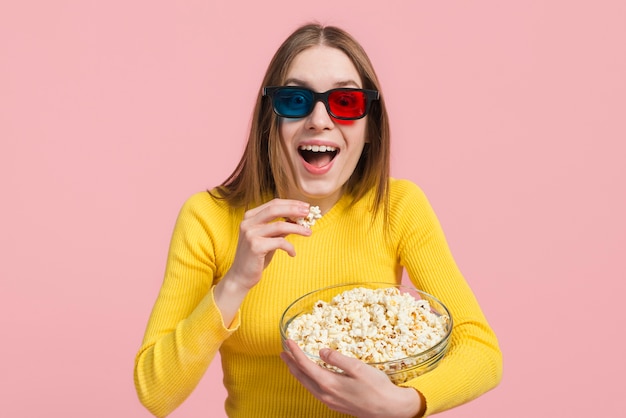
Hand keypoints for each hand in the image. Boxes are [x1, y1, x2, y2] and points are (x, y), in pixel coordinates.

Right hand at [214, 199, 312, 325]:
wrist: (241, 276)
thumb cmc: (256, 257)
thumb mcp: (268, 238)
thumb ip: (279, 228)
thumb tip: (298, 219)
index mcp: (250, 217)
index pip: (273, 203)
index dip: (291, 203)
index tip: (305, 206)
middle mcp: (248, 222)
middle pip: (275, 209)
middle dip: (294, 209)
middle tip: (308, 213)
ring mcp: (250, 234)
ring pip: (280, 225)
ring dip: (297, 228)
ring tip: (309, 232)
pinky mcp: (255, 246)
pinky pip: (279, 242)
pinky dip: (290, 247)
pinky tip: (293, 253)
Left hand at [280, 340, 423, 417]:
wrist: (389, 409)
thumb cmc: (377, 387)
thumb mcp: (358, 368)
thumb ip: (337, 358)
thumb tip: (321, 350)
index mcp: (329, 383)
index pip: (305, 365)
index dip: (295, 352)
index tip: (288, 341)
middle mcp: (325, 394)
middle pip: (301, 376)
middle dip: (291, 363)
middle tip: (283, 351)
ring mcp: (329, 401)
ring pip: (306, 385)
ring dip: (297, 372)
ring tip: (291, 362)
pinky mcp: (335, 404)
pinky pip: (314, 390)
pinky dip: (307, 379)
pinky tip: (310, 375)